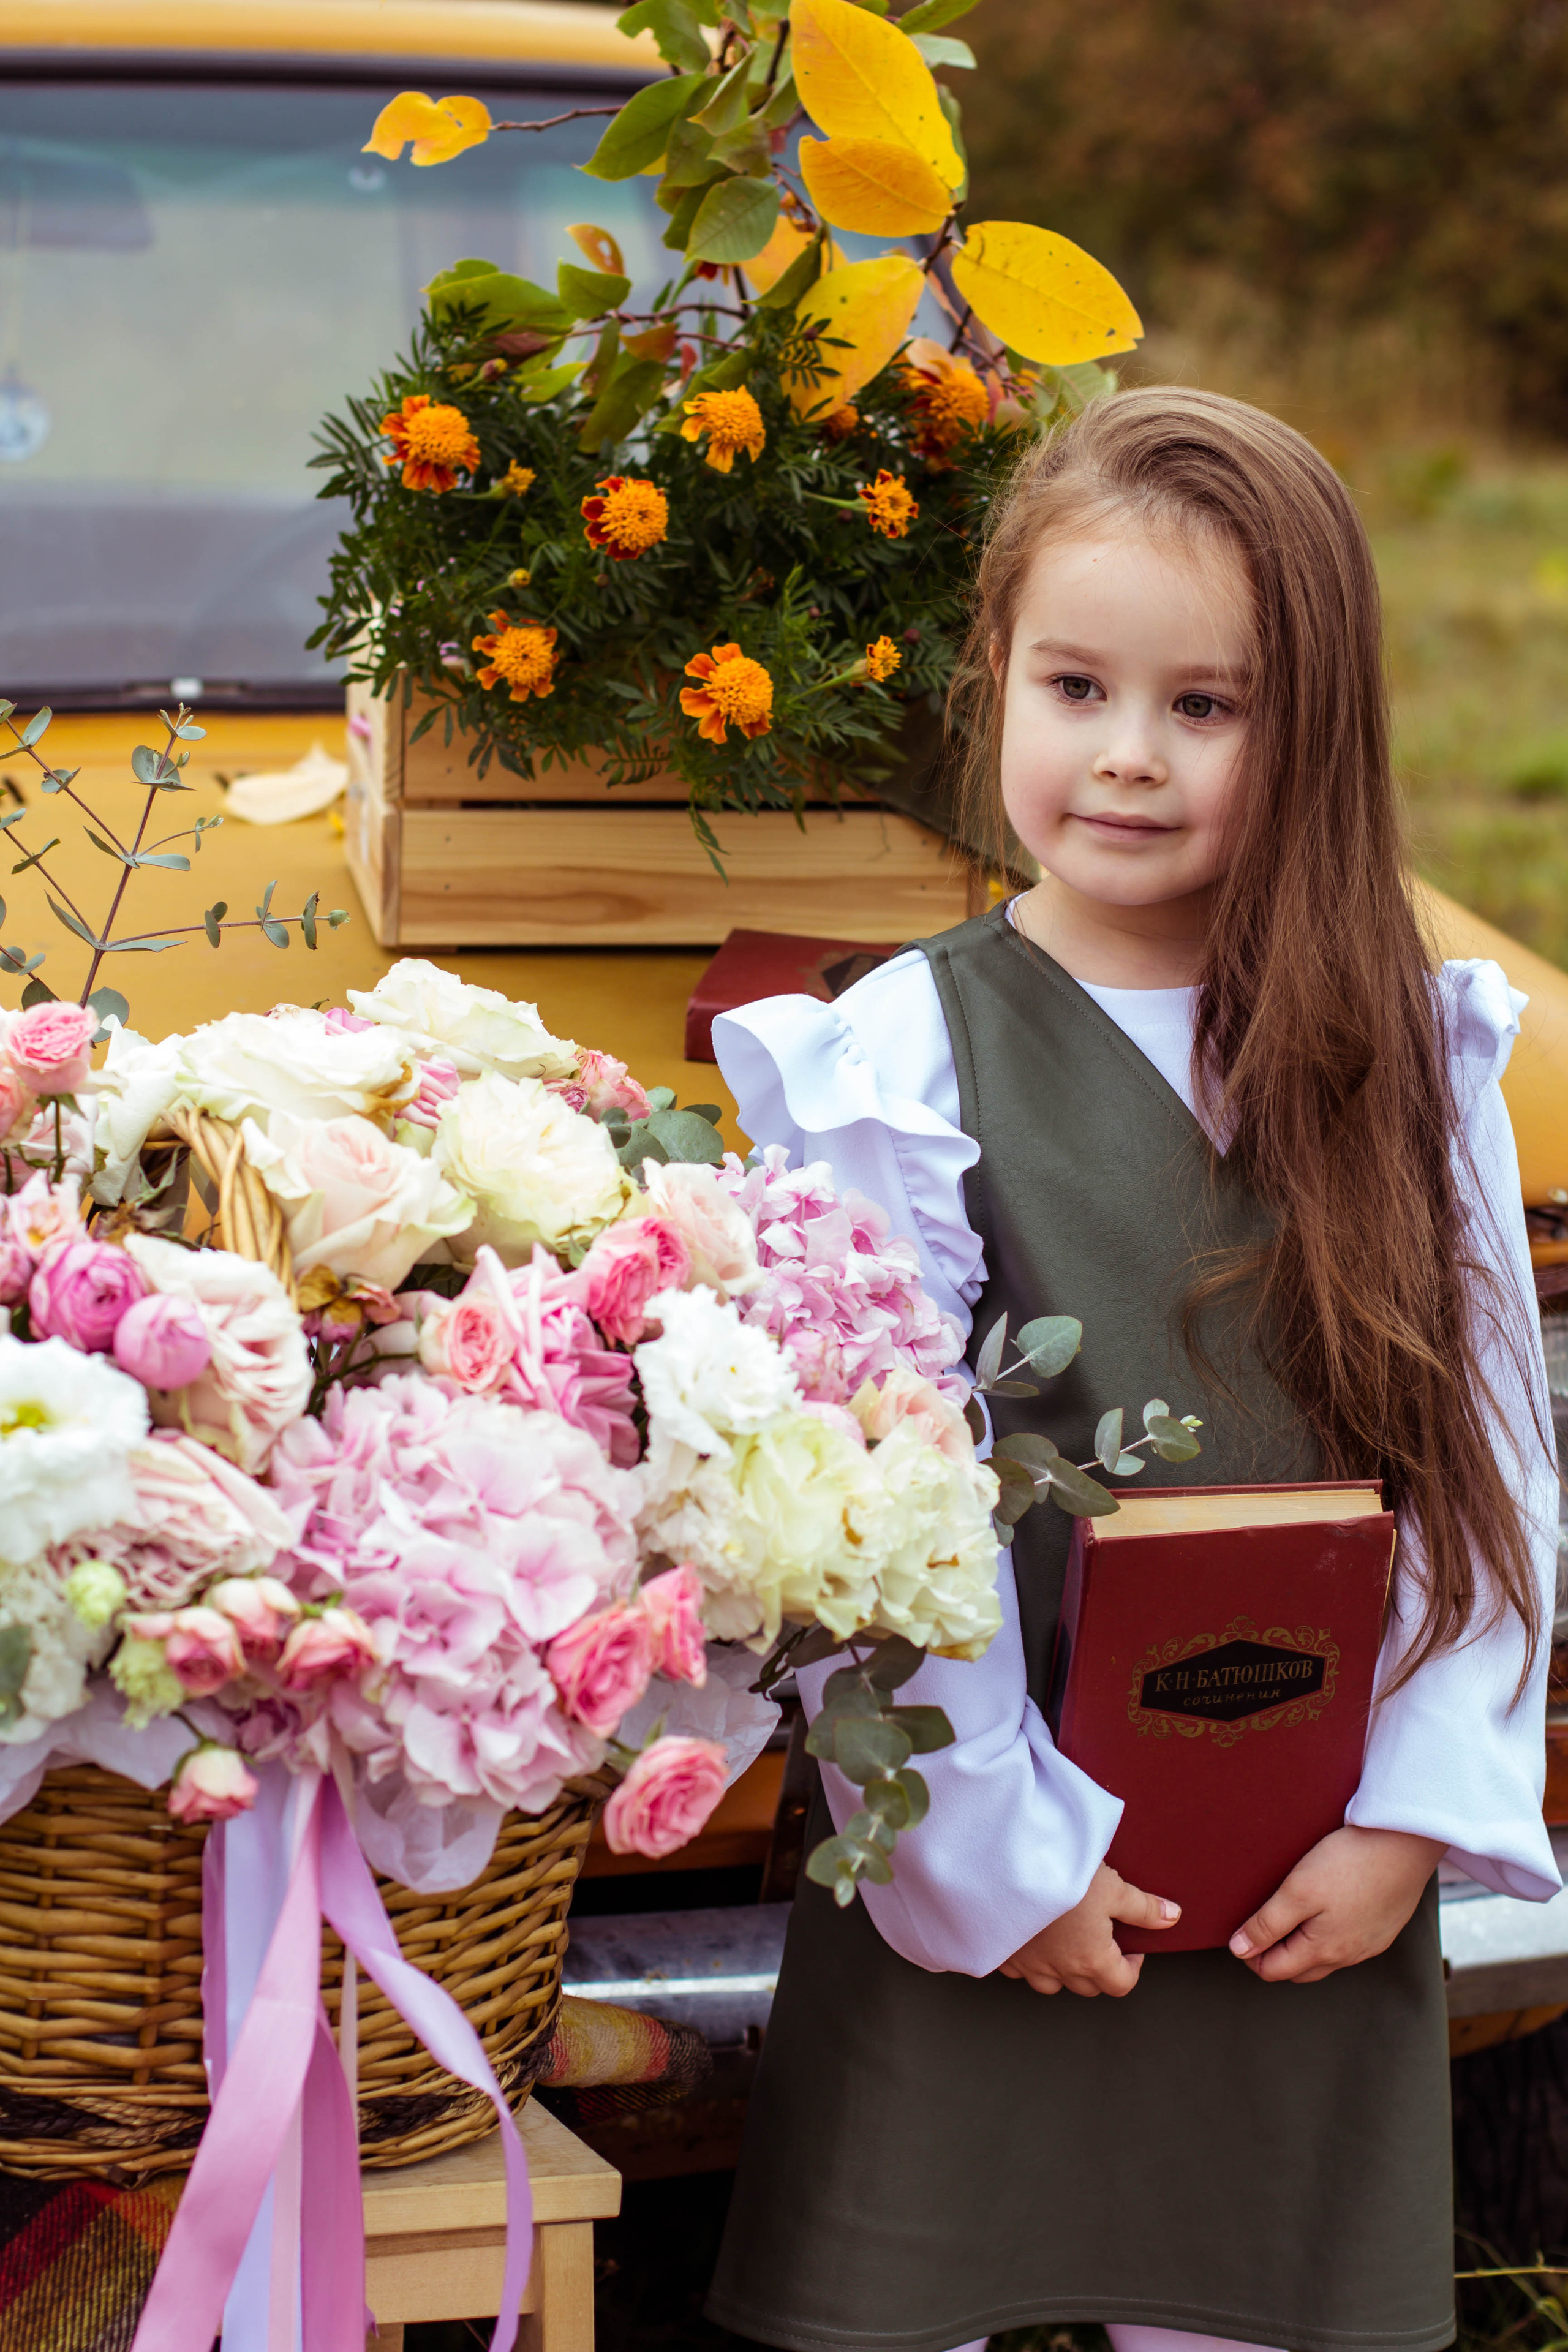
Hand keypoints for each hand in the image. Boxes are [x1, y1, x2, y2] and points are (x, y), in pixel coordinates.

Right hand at [998, 1862, 1180, 1996]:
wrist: (1008, 1866)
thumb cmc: (1062, 1876)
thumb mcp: (1112, 1887)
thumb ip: (1143, 1908)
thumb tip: (1172, 1917)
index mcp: (1091, 1959)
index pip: (1121, 1984)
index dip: (1133, 1968)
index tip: (1132, 1949)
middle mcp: (1060, 1969)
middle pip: (1089, 1987)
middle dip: (1101, 1969)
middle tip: (1102, 1939)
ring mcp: (1028, 1964)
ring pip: (1052, 1984)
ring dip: (1064, 1970)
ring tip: (1068, 1942)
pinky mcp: (1003, 1952)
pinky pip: (1019, 1970)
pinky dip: (1029, 1960)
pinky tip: (1032, 1938)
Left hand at [1229, 1825, 1444, 1983]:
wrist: (1405, 1843)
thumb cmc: (1350, 1863)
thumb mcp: (1298, 1890)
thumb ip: (1268, 1924)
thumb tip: (1240, 1950)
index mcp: (1324, 1951)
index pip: (1274, 1971)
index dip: (1250, 1955)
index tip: (1240, 1931)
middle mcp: (1348, 1956)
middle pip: (1298, 1970)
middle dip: (1274, 1954)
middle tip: (1260, 1921)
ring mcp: (1369, 1944)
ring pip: (1324, 1958)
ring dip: (1302, 1945)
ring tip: (1290, 1912)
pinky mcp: (1382, 1928)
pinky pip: (1348, 1942)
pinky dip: (1328, 1934)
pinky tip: (1326, 1908)